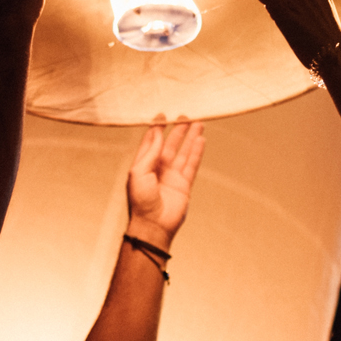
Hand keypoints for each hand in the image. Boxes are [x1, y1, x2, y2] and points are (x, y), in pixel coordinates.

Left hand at [124, 120, 204, 249]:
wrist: (153, 226)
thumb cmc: (140, 201)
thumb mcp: (139, 172)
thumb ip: (150, 152)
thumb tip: (156, 132)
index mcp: (144, 164)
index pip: (152, 141)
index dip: (157, 127)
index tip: (164, 114)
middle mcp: (158, 168)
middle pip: (170, 144)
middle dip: (178, 129)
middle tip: (186, 114)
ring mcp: (172, 176)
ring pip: (184, 152)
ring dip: (190, 137)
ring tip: (198, 122)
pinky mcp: (184, 184)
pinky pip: (192, 164)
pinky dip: (196, 152)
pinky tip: (201, 140)